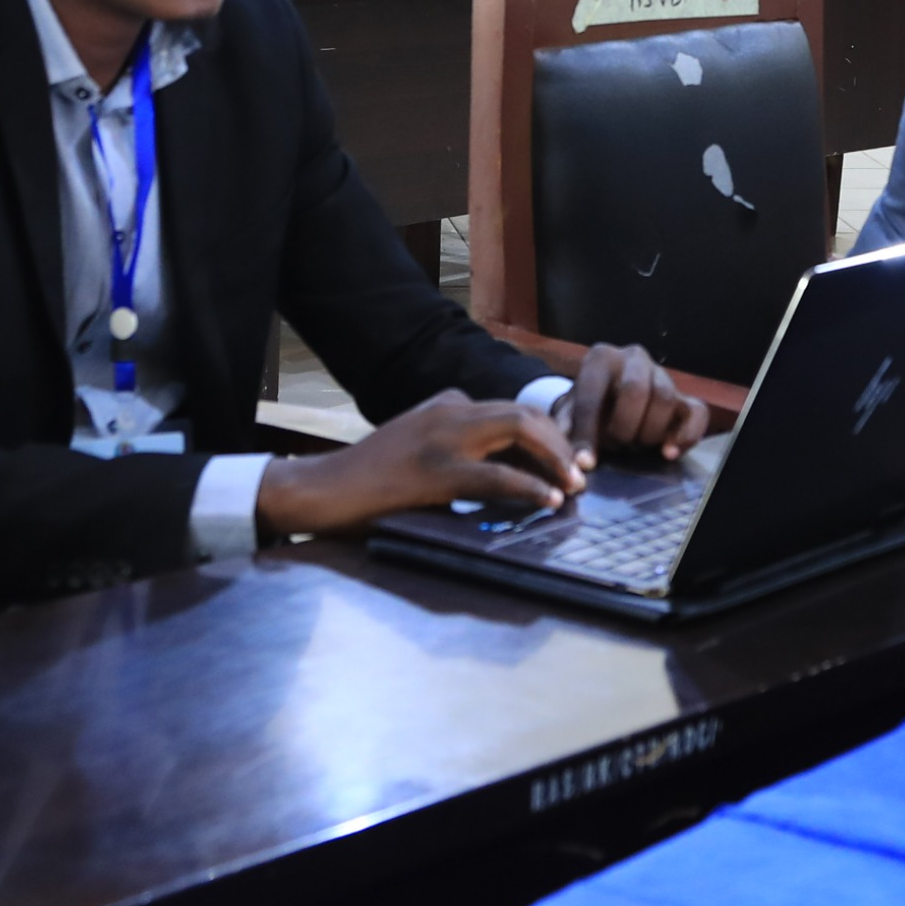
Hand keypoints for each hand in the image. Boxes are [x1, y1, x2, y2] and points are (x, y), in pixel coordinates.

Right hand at [257, 393, 582, 535]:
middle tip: (581, 474)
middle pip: (525, 413)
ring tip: (572, 486)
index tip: (567, 462)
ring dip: (554, 457)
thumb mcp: (422, 453)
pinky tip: (548, 501)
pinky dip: (529, 486)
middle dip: (561, 443)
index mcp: (447, 404)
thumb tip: (511, 481)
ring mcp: (443, 435)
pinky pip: (496, 474)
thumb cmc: (371, 483)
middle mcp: (450, 409)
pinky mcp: (436, 469)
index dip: (549, 435)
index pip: (513, 410)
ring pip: (519, 429)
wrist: (323, 490)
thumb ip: (461, 456)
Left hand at [563, 342, 708, 461]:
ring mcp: (662, 374)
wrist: (610, 399)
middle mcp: (633, 358)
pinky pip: (697, 412)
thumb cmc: (588, 408)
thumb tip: (573, 461)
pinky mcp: (685, 396)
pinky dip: (685, 435)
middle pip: (635, 390)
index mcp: (600, 359)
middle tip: (616, 446)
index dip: (588, 433)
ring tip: (636, 446)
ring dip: (648, 431)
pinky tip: (668, 453)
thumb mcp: (569, 415)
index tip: (587, 463)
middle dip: (623, 427)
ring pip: (665, 398)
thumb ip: (566, 433)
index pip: (593, 395)